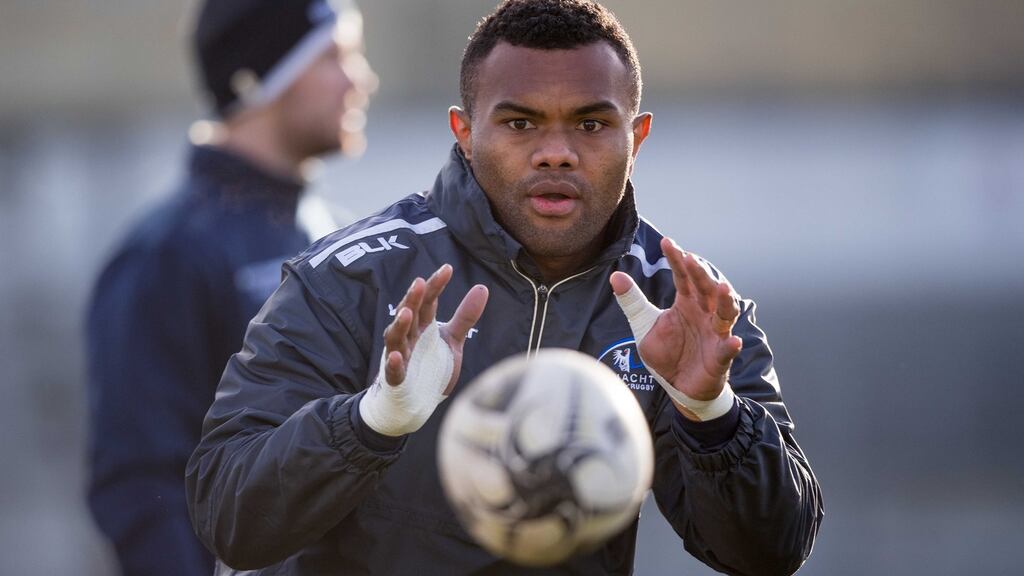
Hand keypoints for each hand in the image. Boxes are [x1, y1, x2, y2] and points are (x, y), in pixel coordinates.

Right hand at [361, 264, 487, 435]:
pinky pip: (392, 370)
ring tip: (406, 312)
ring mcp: (400, 357)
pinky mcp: (396, 379)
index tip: (447, 269)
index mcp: (422, 326)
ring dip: (399, 325)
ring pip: (396, 337)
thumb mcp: (452, 339)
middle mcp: (409, 337)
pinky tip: (396, 356)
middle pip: (409, 313)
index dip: (436, 285)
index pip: (428, 301)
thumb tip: (482, 287)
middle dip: (414, 298)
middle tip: (420, 283)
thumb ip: (465, 316)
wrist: (416, 403)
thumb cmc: (431, 366)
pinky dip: (393, 363)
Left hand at [610, 237, 740, 420]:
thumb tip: (615, 276)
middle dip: (700, 274)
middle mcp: (704, 313)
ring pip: (724, 313)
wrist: (678, 386)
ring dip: (725, 301)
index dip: (676, 259)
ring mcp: (715, 334)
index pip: (683, 276)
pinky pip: (727, 351)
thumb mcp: (644, 325)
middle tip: (690, 258)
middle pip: (706, 289)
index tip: (667, 242)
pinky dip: (730, 346)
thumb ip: (632, 301)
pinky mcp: (719, 358)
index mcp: (686, 302)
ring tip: (722, 289)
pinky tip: (732, 341)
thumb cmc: (667, 352)